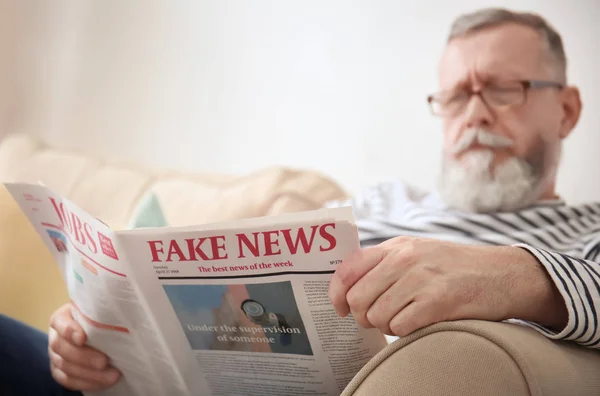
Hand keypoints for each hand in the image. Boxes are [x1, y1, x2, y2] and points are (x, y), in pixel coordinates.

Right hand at [49, 304, 120, 390]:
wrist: (96, 331)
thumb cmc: (99, 316)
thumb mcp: (98, 309)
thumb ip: (102, 310)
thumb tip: (121, 310)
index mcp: (62, 318)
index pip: (60, 322)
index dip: (69, 331)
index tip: (83, 338)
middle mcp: (55, 336)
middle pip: (61, 348)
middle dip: (84, 357)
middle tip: (104, 362)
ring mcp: (55, 356)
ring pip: (66, 367)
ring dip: (90, 374)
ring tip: (112, 376)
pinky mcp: (59, 371)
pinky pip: (68, 381)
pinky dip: (86, 383)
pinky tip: (103, 383)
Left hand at [328, 236, 566, 336]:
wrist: (504, 273)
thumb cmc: (455, 267)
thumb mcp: (417, 251)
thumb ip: (385, 263)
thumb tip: (350, 287)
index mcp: (396, 246)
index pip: (348, 268)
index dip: (337, 293)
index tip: (341, 308)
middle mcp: (405, 259)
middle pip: (358, 298)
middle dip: (363, 316)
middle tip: (379, 318)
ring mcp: (421, 279)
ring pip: (377, 316)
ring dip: (387, 326)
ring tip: (405, 318)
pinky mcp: (438, 301)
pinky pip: (400, 327)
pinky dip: (404, 332)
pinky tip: (418, 323)